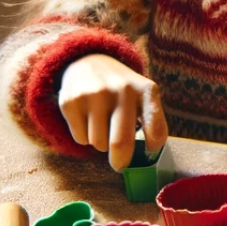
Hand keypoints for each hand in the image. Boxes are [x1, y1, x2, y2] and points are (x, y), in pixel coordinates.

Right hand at [58, 54, 166, 170]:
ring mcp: (94, 94)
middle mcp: (121, 90)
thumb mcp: (143, 95)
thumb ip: (152, 120)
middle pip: (120, 143)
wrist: (88, 61)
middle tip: (120, 164)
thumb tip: (149, 155)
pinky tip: (87, 118)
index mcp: (145, 90)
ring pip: (98, 143)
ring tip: (102, 124)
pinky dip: (84, 137)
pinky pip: (81, 139)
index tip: (149, 151)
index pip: (155, 128)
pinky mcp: (71, 101)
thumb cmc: (121, 89)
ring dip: (101, 143)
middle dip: (120, 161)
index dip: (153, 147)